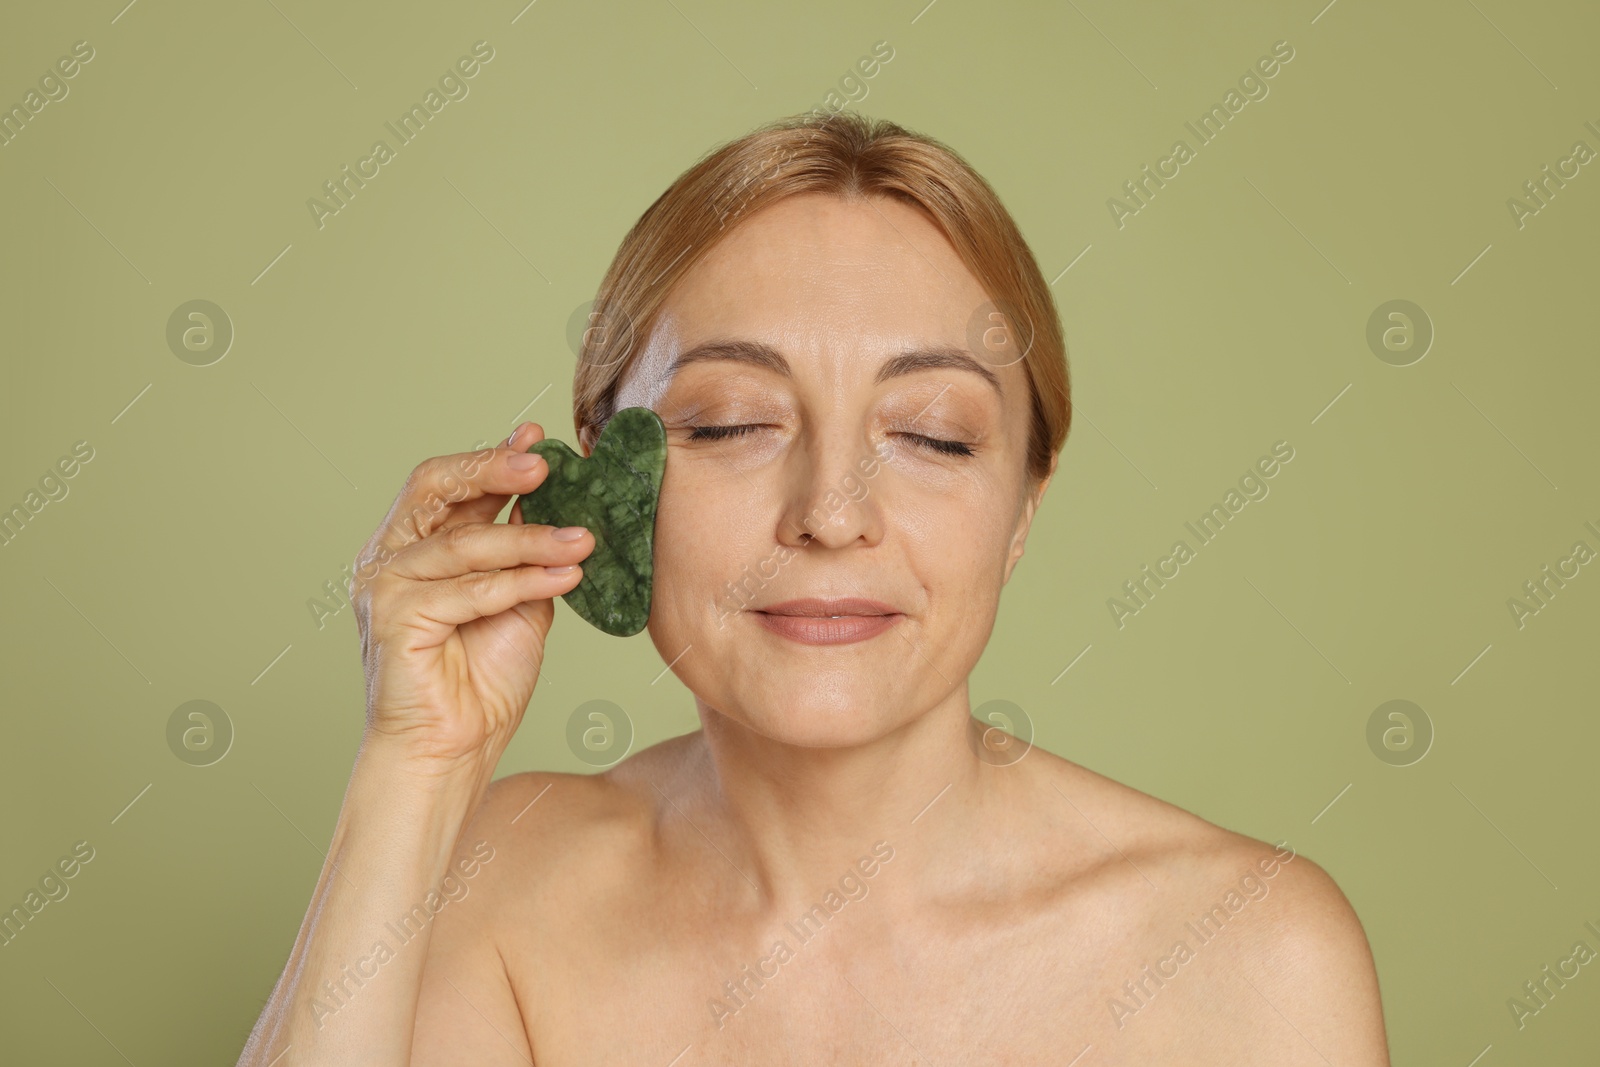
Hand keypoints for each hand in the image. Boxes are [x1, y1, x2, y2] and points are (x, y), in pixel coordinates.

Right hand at [349, 423, 592, 774]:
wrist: (452, 750)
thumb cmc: (481, 680)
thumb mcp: (517, 599)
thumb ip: (524, 554)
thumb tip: (558, 503)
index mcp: (414, 547)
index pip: (448, 484)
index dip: (491, 457)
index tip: (538, 438)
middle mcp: (389, 558)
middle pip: (437, 490)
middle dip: (494, 469)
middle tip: (547, 464)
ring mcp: (384, 586)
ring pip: (466, 545)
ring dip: (531, 539)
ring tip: (583, 539)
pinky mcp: (394, 618)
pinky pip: (469, 590)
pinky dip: (521, 582)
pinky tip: (566, 577)